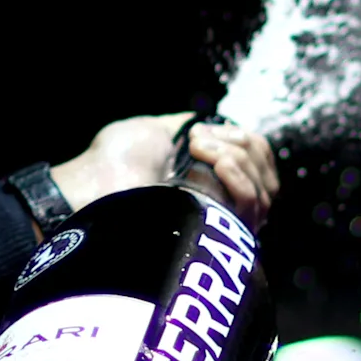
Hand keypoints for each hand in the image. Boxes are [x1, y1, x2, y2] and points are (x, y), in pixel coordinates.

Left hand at [53, 114, 280, 229]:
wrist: (95, 185)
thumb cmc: (116, 158)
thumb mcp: (156, 128)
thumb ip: (192, 127)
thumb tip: (214, 126)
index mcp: (209, 173)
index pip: (259, 157)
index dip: (243, 138)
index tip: (205, 132)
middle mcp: (221, 199)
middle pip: (265, 170)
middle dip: (240, 144)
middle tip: (197, 142)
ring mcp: (222, 219)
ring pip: (263, 188)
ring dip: (235, 157)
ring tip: (197, 151)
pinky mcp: (218, 235)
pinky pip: (252, 203)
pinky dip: (237, 175)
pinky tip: (213, 165)